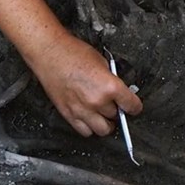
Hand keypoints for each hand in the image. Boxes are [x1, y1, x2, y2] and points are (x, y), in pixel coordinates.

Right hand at [26, 33, 142, 136]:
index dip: (134, 106)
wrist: (50, 53)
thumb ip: (112, 80)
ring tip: (103, 114)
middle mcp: (97, 101)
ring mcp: (82, 110)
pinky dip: (90, 127)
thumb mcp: (102, 62)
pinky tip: (90, 117)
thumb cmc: (72, 53)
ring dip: (105, 122)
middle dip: (117, 110)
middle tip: (114, 104)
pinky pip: (85, 132)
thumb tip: (118, 92)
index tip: (133, 107)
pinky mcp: (68, 114)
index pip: (131, 106)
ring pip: (102, 130)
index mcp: (109, 86)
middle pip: (116, 116)